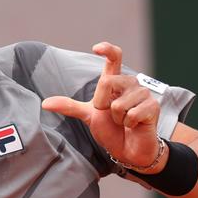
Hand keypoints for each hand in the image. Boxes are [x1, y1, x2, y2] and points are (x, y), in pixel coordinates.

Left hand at [40, 42, 163, 170]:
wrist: (128, 149)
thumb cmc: (111, 130)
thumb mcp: (88, 115)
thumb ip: (69, 106)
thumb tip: (45, 104)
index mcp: (114, 82)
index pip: (114, 58)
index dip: (107, 50)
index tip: (96, 48)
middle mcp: (130, 83)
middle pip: (107, 82)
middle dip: (102, 105)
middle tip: (111, 115)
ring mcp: (143, 94)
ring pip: (118, 104)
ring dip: (117, 119)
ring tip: (124, 122)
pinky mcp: (153, 106)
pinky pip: (131, 114)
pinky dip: (129, 124)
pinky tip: (134, 126)